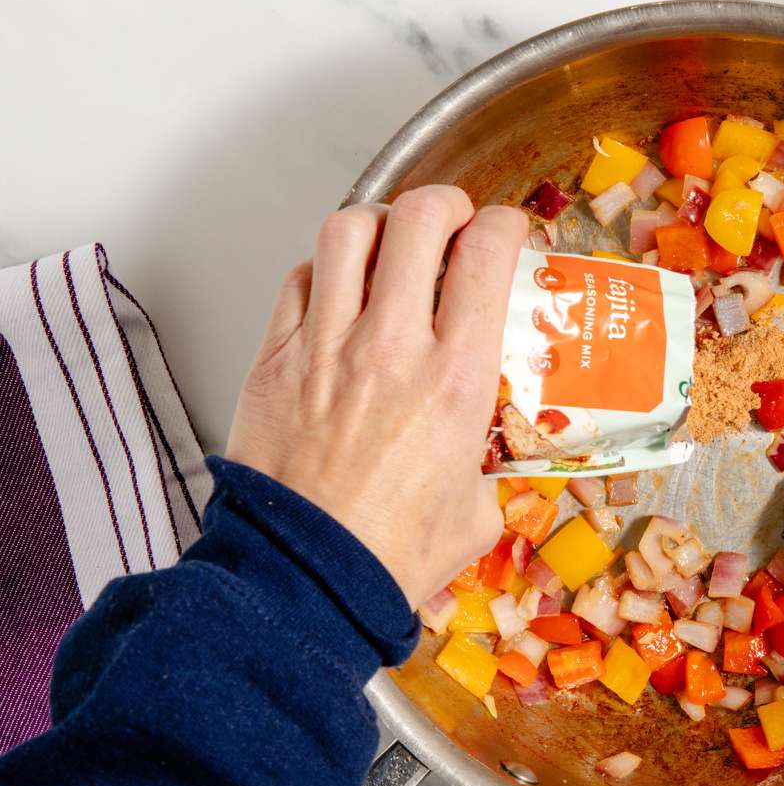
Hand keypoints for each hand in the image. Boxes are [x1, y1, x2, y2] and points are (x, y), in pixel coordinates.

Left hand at [227, 185, 525, 606]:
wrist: (306, 581)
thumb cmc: (391, 554)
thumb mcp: (477, 509)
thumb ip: (482, 462)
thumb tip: (480, 453)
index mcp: (455, 378)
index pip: (485, 255)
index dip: (501, 226)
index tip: (506, 232)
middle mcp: (392, 346)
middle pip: (417, 219)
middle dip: (443, 204)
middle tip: (451, 220)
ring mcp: (327, 347)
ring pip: (348, 232)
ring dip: (378, 223)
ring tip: (389, 239)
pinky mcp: (275, 361)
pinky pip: (298, 281)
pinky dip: (324, 270)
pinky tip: (338, 289)